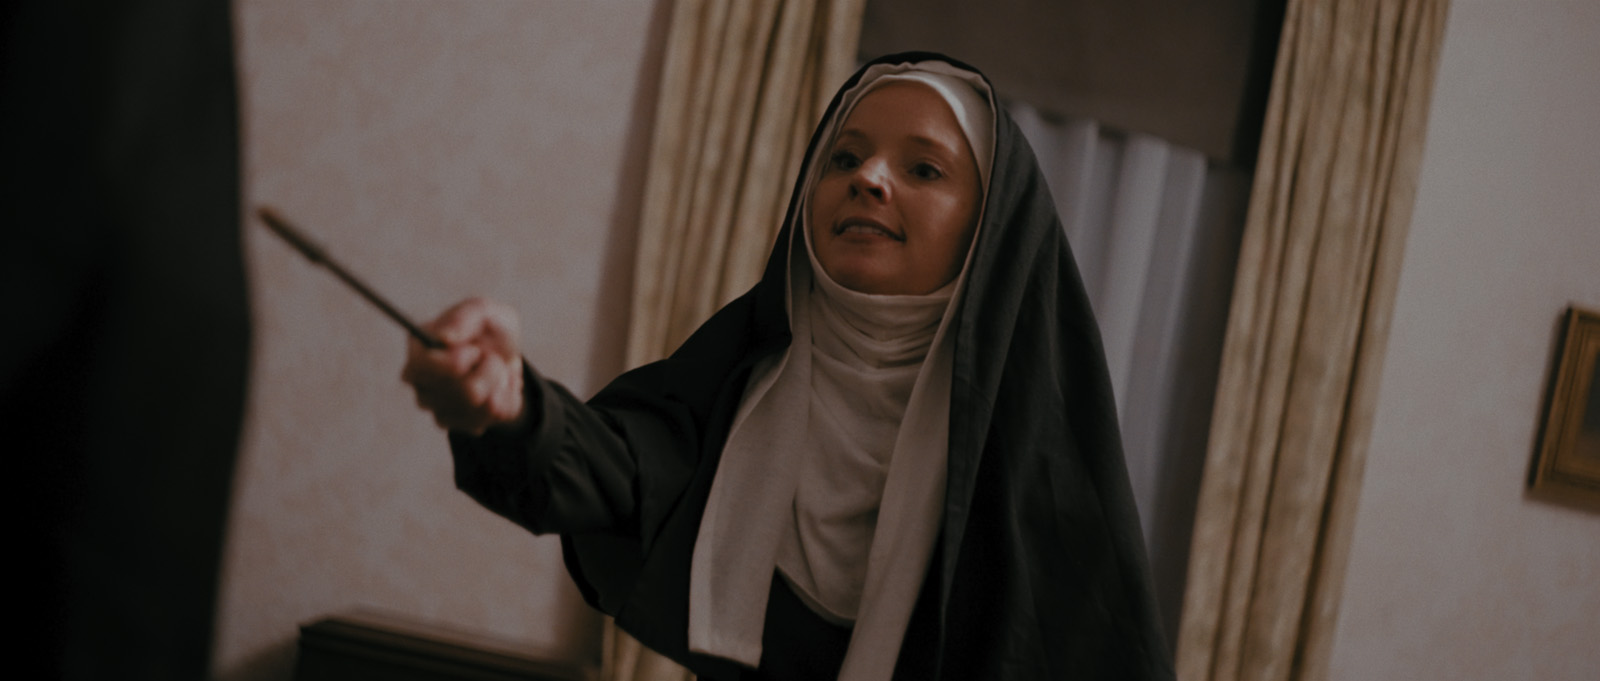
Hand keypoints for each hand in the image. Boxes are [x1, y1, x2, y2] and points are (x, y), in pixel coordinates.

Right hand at [401, 297, 525, 434]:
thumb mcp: (484, 310)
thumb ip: (466, 317)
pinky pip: (490, 417)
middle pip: (465, 391)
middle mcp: (418, 381)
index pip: (425, 367)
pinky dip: (504, 399)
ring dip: (499, 383)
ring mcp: (434, 406)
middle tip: (489, 356)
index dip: (458, 361)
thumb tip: (445, 338)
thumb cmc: (488, 328)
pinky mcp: (454, 423)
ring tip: (495, 370)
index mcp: (417, 348)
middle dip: (491, 370)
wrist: (505, 355)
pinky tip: (497, 387)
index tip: (475, 350)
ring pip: (481, 406)